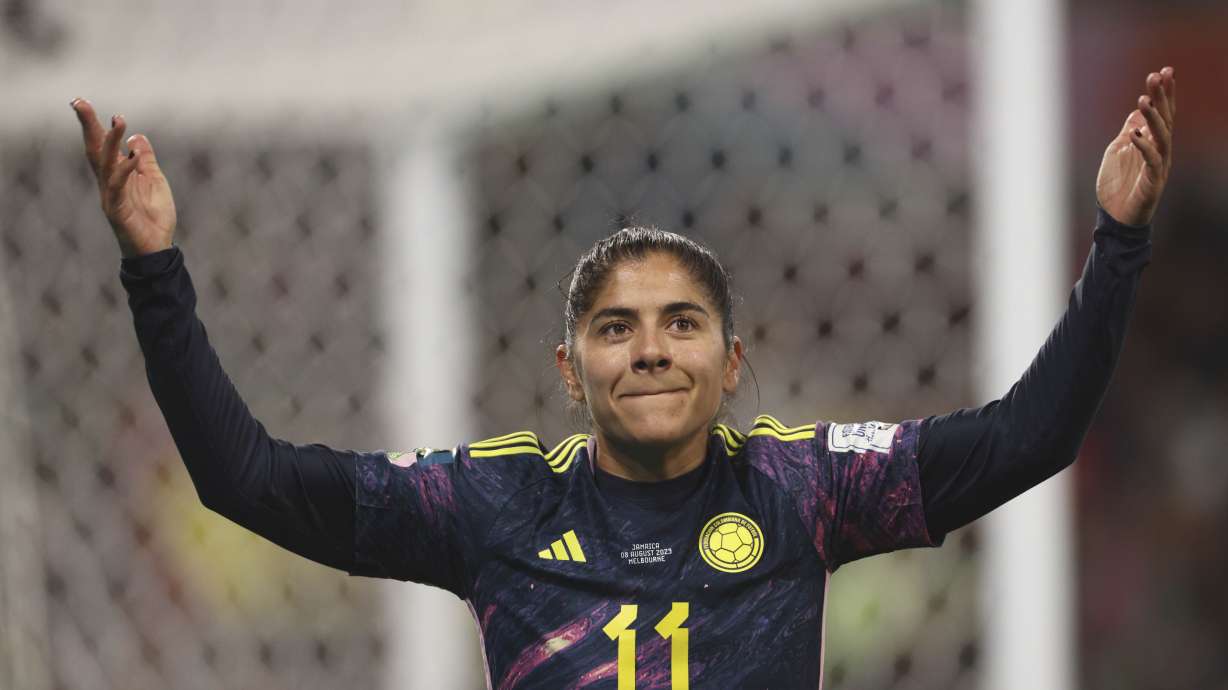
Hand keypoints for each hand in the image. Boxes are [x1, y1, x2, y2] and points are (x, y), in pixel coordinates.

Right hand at [71, 98, 176, 258]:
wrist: (157, 248)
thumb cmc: (154, 216)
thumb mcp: (154, 180)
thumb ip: (145, 159)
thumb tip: (136, 136)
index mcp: (116, 174)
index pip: (101, 145)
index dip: (95, 125)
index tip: (84, 103)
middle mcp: (108, 182)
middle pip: (94, 149)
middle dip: (88, 126)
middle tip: (78, 102)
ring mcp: (110, 195)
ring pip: (105, 164)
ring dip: (110, 142)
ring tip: (117, 121)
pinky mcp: (117, 209)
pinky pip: (118, 186)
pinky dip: (125, 170)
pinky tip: (132, 156)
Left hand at [1095, 66, 1175, 226]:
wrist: (1115, 218)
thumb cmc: (1117, 186)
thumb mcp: (1118, 151)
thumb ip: (1129, 131)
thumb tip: (1137, 110)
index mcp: (1152, 142)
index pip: (1162, 113)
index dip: (1164, 92)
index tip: (1164, 70)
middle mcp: (1160, 151)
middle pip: (1165, 119)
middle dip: (1162, 97)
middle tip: (1157, 75)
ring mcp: (1158, 165)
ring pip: (1161, 136)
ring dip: (1153, 117)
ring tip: (1144, 99)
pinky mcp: (1153, 181)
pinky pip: (1152, 160)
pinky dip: (1143, 146)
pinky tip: (1134, 133)